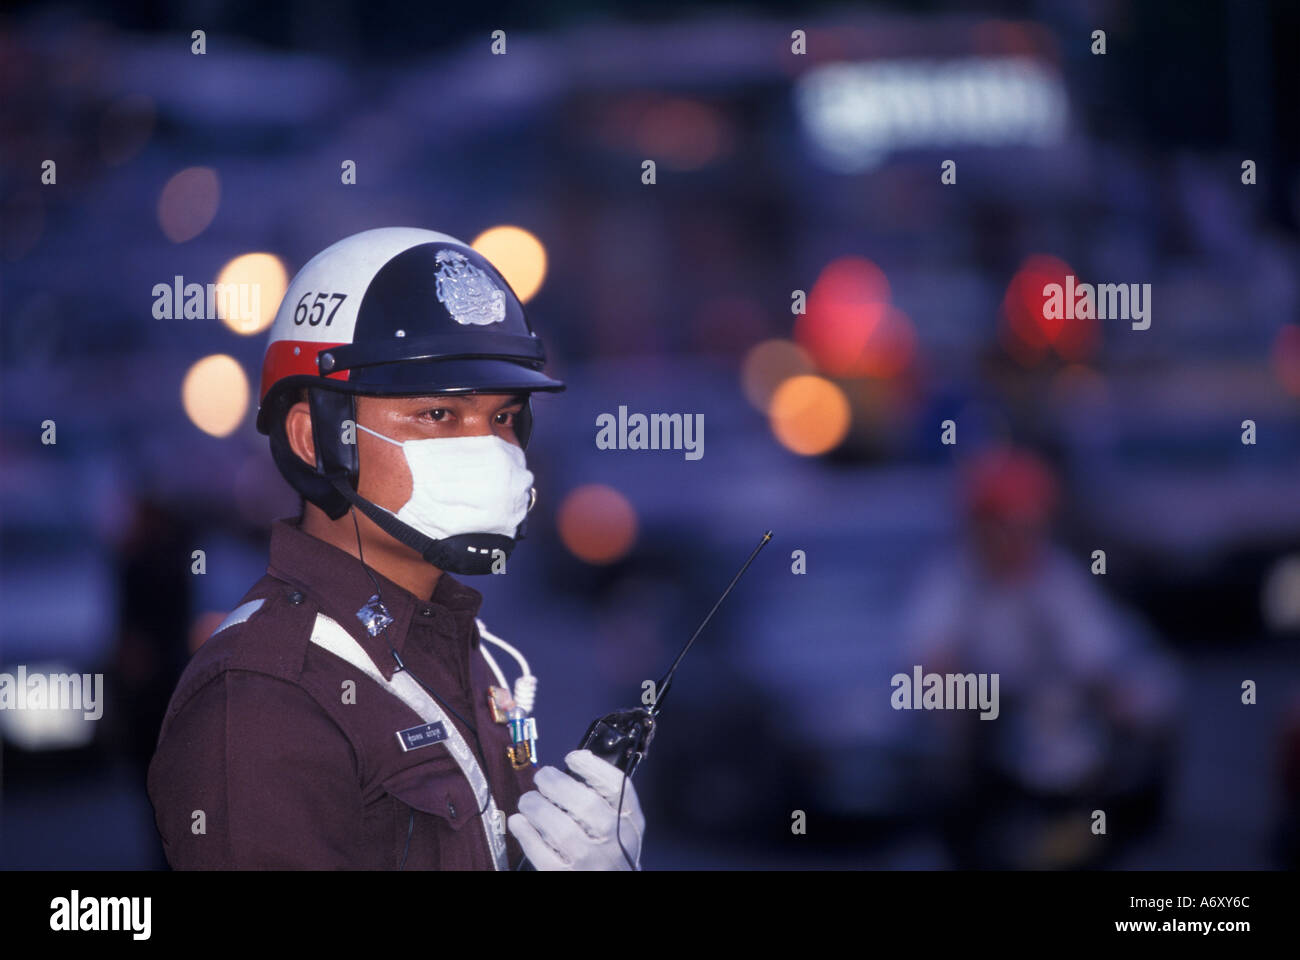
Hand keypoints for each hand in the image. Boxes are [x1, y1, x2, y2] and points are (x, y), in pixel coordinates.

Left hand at [507, 749, 644, 869]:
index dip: (592, 768)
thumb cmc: (612, 853)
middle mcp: (614, 843)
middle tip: (542, 777)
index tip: (572, 757)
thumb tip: (576, 763)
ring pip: (561, 830)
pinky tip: (519, 822)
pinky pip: (542, 854)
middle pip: (586, 805)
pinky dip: (526, 834)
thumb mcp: (622, 825)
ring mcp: (590, 863)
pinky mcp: (565, 877)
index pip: (617, 787)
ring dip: (537, 808)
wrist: (612, 885)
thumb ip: (605, 799)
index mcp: (630, 823)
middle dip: (557, 785)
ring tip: (527, 801)